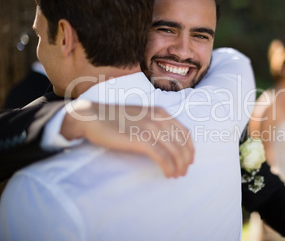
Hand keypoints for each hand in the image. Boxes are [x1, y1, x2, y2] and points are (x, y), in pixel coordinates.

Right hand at [61, 100, 193, 177]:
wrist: (92, 117)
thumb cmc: (113, 118)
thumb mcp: (140, 114)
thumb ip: (154, 122)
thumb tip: (166, 139)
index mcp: (161, 112)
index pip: (185, 132)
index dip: (189, 148)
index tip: (188, 160)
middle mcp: (159, 118)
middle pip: (183, 143)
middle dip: (186, 160)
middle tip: (183, 171)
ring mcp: (150, 128)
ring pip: (175, 151)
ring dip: (179, 166)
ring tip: (177, 175)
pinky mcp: (140, 140)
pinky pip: (162, 157)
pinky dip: (168, 167)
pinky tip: (168, 174)